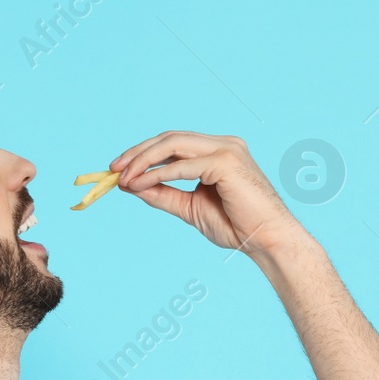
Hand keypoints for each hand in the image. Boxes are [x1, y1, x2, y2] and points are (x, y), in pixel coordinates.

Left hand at [111, 131, 306, 255]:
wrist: (265, 241)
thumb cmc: (236, 227)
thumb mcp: (190, 208)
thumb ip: (163, 194)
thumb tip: (131, 185)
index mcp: (217, 151)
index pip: (173, 143)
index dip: (143, 153)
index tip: (118, 169)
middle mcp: (223, 144)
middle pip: (170, 138)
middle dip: (138, 152)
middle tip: (113, 169)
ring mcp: (226, 149)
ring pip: (173, 144)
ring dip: (144, 160)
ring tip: (123, 178)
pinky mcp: (226, 161)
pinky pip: (183, 165)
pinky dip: (158, 174)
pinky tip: (140, 184)